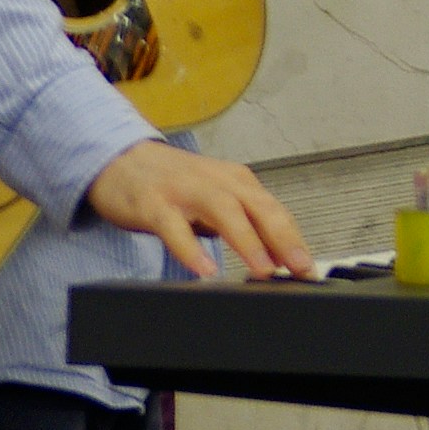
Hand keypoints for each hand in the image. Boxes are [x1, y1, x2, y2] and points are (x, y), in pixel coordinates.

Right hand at [82, 144, 318, 281]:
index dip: (295, 239)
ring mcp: (184, 190)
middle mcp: (215, 181)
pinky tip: (204, 269)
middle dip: (283, 237)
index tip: (310, 270)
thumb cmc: (172, 183)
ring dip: (246, 240)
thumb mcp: (215, 200)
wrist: (119, 160)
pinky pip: (173, 227)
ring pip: (223, 210)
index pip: (274, 210)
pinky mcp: (153, 203)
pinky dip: (190, 248)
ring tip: (263, 269)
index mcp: (235, 181)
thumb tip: (280, 258)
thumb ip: (246, 225)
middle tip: (300, 269)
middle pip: (257, 206)